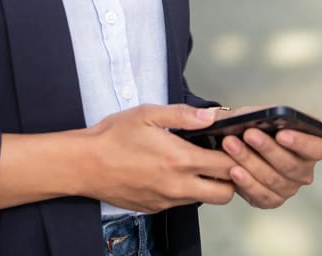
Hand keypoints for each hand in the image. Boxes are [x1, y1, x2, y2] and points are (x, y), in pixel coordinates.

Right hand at [82, 104, 237, 212]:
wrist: (84, 164)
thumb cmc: (113, 137)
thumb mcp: (147, 114)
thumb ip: (183, 115)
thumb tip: (210, 116)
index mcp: (181, 159)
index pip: (229, 166)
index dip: (237, 156)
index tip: (232, 146)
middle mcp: (178, 185)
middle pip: (226, 193)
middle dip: (231, 178)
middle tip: (221, 161)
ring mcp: (168, 200)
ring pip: (204, 200)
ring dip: (208, 185)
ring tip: (196, 165)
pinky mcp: (156, 208)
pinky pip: (181, 203)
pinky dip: (185, 191)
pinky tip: (171, 174)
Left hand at [218, 109, 321, 209]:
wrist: (230, 143)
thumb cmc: (253, 127)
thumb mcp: (263, 115)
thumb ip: (288, 116)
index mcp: (310, 148)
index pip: (317, 149)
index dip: (301, 142)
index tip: (281, 133)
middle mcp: (303, 171)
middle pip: (291, 165)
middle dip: (267, 148)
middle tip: (248, 134)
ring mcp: (288, 188)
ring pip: (273, 178)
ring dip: (249, 161)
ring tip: (230, 145)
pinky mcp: (271, 200)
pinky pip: (261, 195)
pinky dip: (246, 182)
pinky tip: (234, 170)